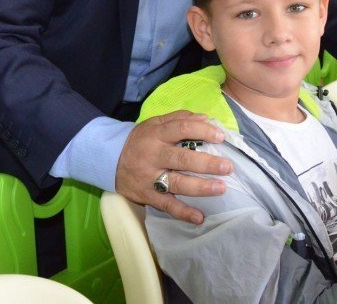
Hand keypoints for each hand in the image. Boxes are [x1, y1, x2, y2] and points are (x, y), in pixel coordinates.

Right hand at [116, 111, 231, 223]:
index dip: (201, 131)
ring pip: (177, 183)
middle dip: (206, 163)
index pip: (180, 129)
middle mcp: (153, 155)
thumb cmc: (140, 140)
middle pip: (181, 159)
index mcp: (156, 134)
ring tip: (221, 188)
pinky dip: (183, 213)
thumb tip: (205, 118)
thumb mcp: (155, 123)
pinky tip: (199, 217)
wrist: (109, 159)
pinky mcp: (147, 195)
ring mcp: (150, 177)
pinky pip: (166, 205)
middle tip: (227, 166)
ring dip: (200, 187)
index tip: (220, 136)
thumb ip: (179, 118)